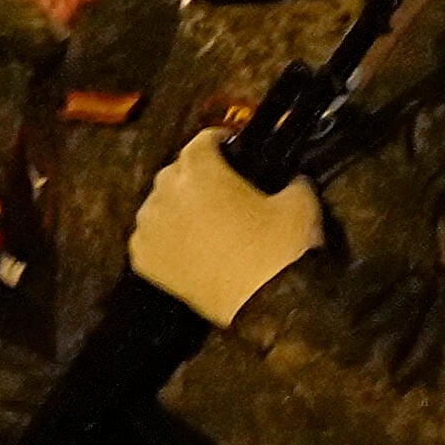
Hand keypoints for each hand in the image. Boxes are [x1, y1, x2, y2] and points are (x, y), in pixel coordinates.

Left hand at [126, 133, 326, 327]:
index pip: (202, 140)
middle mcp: (166, 191)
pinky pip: (150, 236)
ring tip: (203, 223)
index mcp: (200, 170)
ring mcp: (149, 225)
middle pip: (176, 171)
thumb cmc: (279, 250)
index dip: (219, 141)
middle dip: (196, 176)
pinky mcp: (143, 256)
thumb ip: (292, 181)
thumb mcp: (301, 205)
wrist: (262, 303)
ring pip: (159, 204)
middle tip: (222, 192)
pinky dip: (166, 238)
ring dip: (178, 207)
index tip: (230, 148)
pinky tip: (188, 248)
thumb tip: (291, 178)